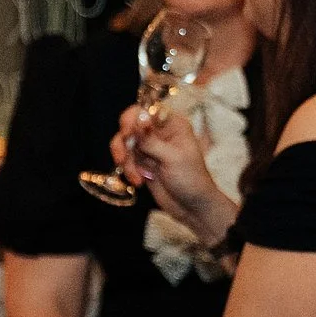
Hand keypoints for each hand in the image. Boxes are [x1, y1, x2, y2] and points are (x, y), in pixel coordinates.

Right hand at [114, 103, 230, 243]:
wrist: (192, 207)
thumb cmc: (191, 180)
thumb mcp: (172, 158)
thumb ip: (151, 140)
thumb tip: (137, 120)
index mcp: (173, 124)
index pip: (148, 110)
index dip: (134, 118)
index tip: (128, 132)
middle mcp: (160, 132)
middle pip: (130, 124)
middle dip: (124, 141)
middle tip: (123, 156)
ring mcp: (149, 147)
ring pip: (125, 143)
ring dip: (126, 160)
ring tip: (136, 177)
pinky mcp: (142, 162)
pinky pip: (126, 159)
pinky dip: (128, 170)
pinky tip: (139, 181)